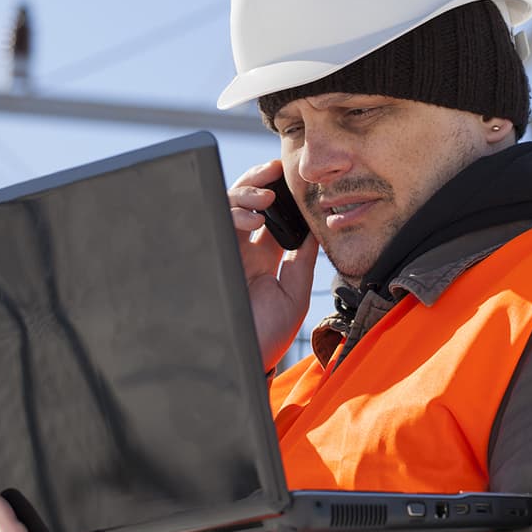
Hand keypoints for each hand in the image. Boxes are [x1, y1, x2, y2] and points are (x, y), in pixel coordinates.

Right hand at [228, 159, 318, 370]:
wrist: (246, 359)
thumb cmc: (270, 333)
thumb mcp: (295, 293)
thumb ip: (303, 260)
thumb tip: (316, 228)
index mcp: (263, 256)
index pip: (268, 214)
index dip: (276, 193)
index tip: (288, 179)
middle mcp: (243, 251)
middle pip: (244, 202)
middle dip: (256, 181)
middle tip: (272, 172)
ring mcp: (226, 253)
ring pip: (227, 207)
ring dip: (245, 195)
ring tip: (265, 199)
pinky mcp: (214, 257)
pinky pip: (215, 225)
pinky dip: (232, 216)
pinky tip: (252, 221)